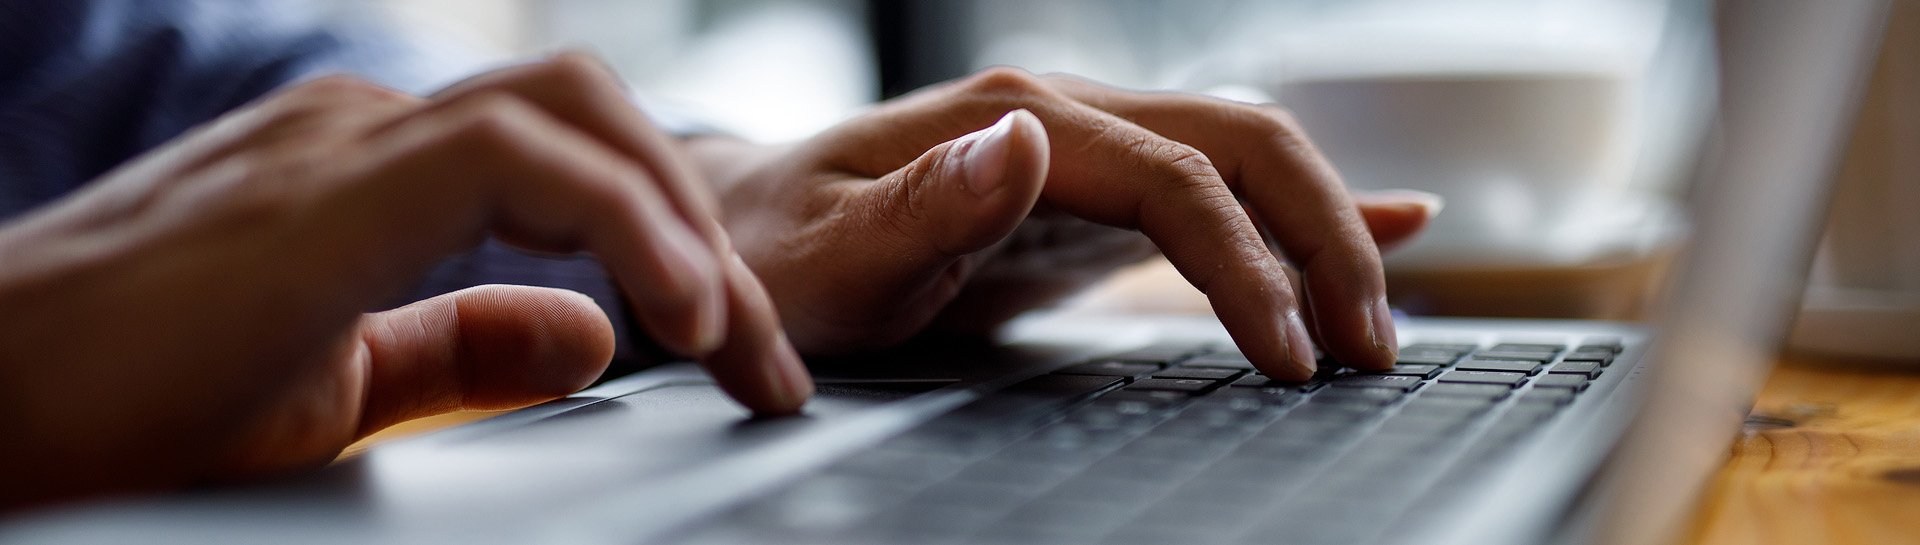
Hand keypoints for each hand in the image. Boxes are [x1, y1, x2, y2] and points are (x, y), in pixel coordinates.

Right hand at [0, 54, 811, 508]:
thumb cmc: (120, 407)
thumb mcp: (333, 388)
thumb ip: (459, 348)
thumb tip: (590, 335)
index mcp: (376, 170)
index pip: (578, 156)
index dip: (681, 243)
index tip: (746, 357)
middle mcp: (367, 131)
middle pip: (597, 116)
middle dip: (709, 230)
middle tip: (771, 362)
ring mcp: (340, 144)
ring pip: (575, 112)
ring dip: (686, 223)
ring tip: (740, 341)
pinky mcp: (320, 188)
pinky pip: (516, 158)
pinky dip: (624, 224)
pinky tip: (676, 315)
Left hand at [693, 68, 1436, 378]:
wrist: (748, 227)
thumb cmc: (775, 253)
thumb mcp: (823, 253)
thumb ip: (923, 206)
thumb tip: (1030, 142)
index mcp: (1012, 118)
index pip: (1174, 180)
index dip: (1246, 266)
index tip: (1284, 356)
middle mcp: (1066, 114)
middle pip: (1243, 145)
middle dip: (1324, 242)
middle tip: (1367, 351)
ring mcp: (1089, 146)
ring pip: (1249, 159)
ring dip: (1327, 234)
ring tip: (1375, 327)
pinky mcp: (1099, 193)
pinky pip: (1221, 186)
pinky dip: (1305, 210)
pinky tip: (1392, 221)